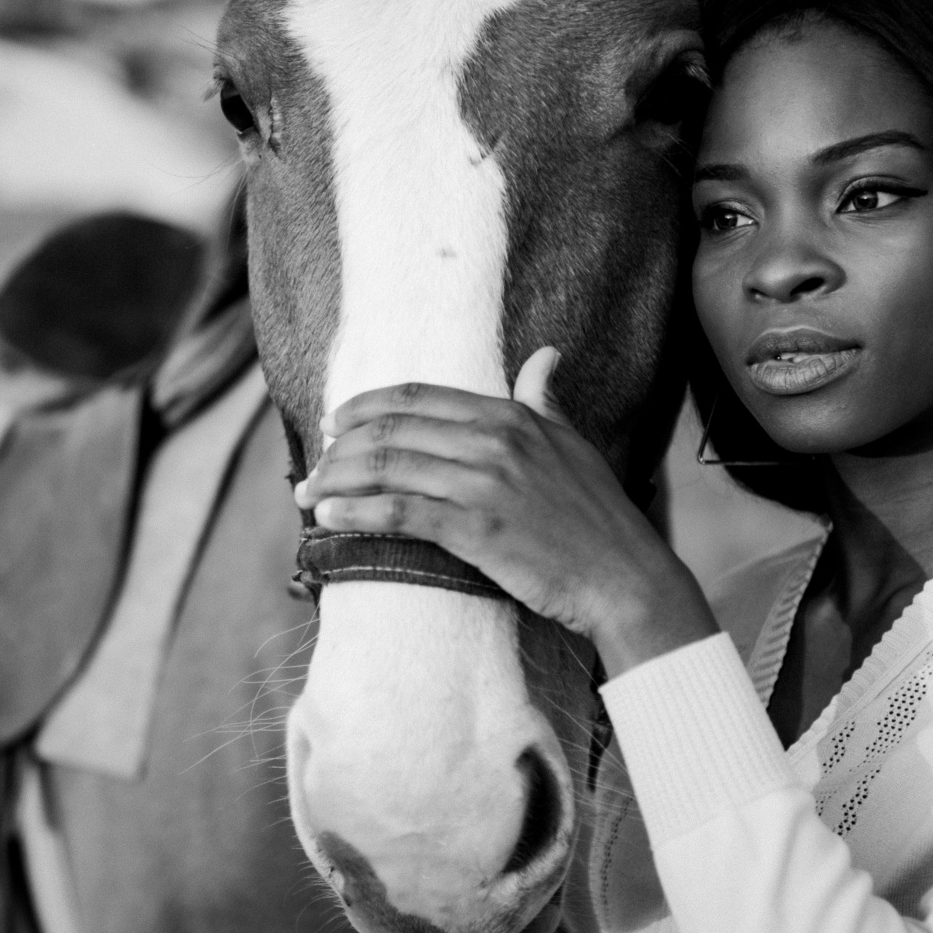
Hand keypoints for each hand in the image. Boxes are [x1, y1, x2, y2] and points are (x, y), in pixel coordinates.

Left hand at [293, 349, 719, 675]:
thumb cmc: (598, 516)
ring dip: (336, 481)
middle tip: (315, 466)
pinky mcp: (476, 529)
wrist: (623, 577)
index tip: (336, 423)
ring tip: (309, 496)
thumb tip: (544, 356)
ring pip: (388, 469)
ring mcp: (483, 484)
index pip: (418, 398)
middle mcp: (493, 441)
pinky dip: (356, 514)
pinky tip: (329, 518)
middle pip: (393, 431)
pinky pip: (399, 513)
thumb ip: (544, 400)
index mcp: (510, 416)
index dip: (366, 407)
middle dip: (341, 447)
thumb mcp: (572, 443)